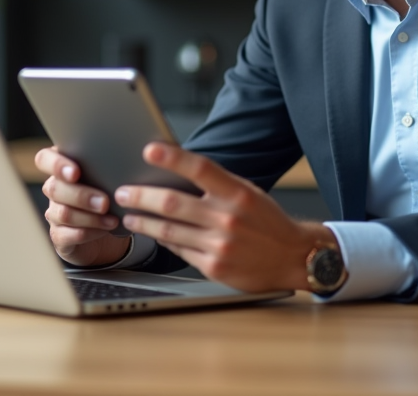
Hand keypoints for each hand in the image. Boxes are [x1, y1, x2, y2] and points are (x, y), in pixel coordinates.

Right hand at [34, 146, 130, 266]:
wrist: (109, 232)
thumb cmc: (111, 194)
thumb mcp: (111, 177)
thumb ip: (111, 166)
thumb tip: (129, 160)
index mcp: (63, 167)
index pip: (44, 159)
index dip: (56, 164)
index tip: (75, 173)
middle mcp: (54, 189)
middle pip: (54, 188)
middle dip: (81, 196)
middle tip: (105, 202)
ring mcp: (54, 213)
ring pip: (63, 213)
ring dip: (90, 217)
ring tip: (113, 220)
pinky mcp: (59, 236)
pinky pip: (67, 235)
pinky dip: (89, 232)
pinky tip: (105, 230)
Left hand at [114, 142, 335, 292]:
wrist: (294, 257)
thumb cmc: (267, 221)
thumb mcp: (248, 193)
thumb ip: (216, 185)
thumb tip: (175, 172)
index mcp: (238, 193)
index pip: (200, 168)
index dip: (173, 158)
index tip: (149, 149)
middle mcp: (228, 218)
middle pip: (172, 203)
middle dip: (141, 196)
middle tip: (122, 191)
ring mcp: (220, 245)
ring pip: (168, 230)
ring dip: (143, 221)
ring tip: (129, 215)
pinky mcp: (214, 267)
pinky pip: (179, 250)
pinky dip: (163, 241)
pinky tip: (153, 235)